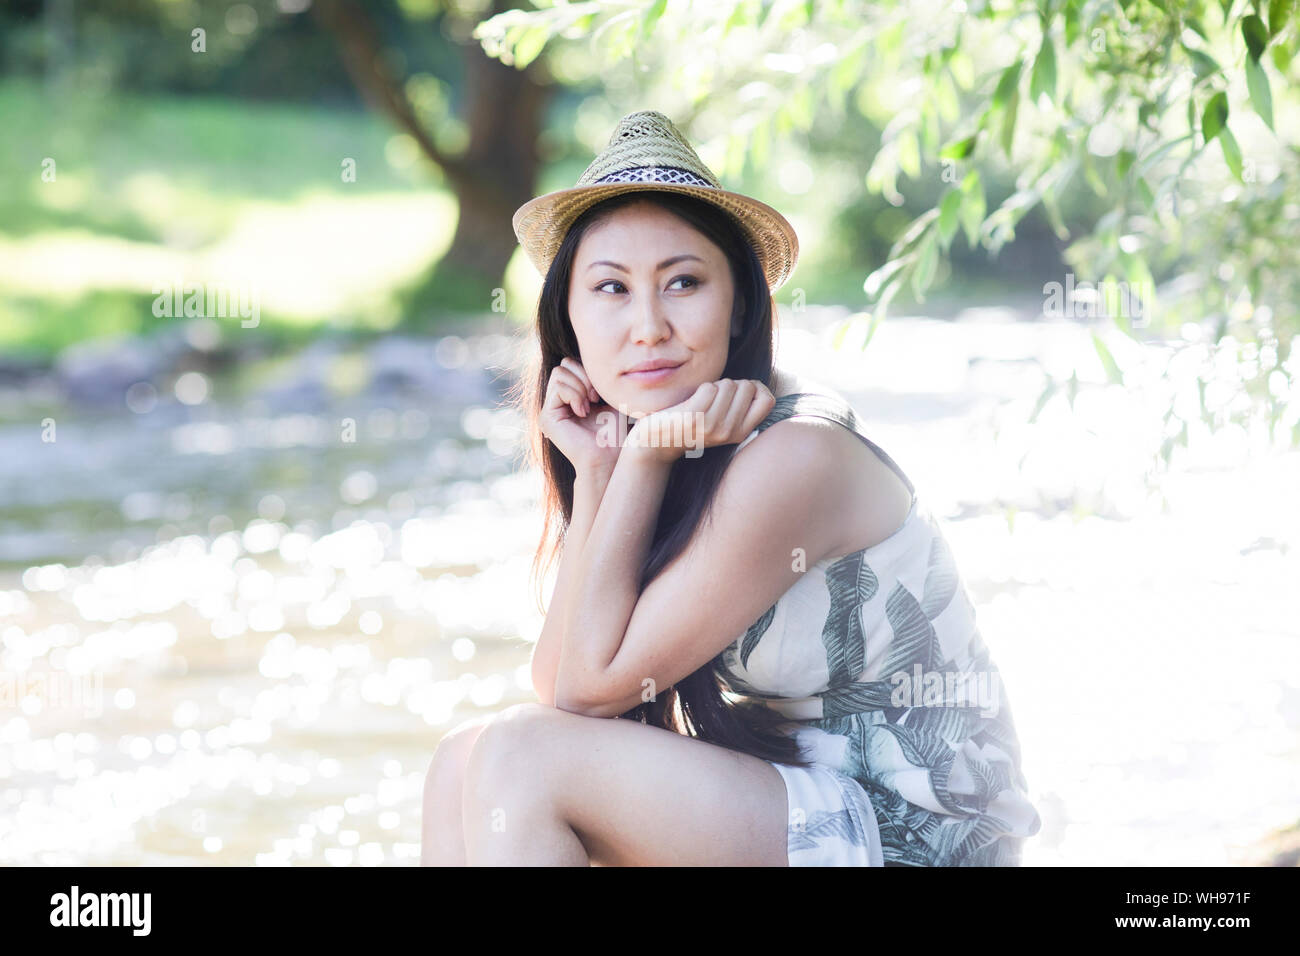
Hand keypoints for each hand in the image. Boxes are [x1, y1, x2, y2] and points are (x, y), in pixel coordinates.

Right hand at [538, 357, 623, 474]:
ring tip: (590, 406)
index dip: (588, 371)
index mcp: (572, 394)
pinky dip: (574, 395)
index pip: (572, 363)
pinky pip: (558, 387)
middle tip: (596, 398)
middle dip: (584, 376)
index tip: (601, 394)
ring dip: (580, 386)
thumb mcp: (610, 395)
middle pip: (564, 364)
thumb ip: (598, 376)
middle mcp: (557, 401)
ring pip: (560, 373)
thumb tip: (598, 351)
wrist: (611, 456)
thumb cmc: (617, 430)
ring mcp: (550, 409)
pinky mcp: (547, 417)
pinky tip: (583, 412)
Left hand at [626, 378, 775, 463]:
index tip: (738, 392)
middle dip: (731, 384)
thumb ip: (741, 407)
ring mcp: (713, 426)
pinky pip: (709, 387)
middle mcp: (730, 432)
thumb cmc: (691, 424)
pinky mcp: (695, 418)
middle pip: (748, 387)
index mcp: (741, 433)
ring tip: (702, 401)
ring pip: (729, 384)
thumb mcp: (721, 422)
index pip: (767, 400)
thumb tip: (756, 386)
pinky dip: (702, 387)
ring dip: (715, 385)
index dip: (756, 388)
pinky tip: (691, 402)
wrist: (656, 442)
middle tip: (714, 398)